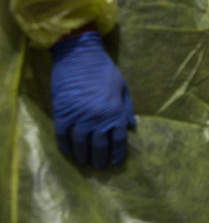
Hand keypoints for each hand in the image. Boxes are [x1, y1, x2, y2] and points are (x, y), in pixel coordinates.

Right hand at [50, 31, 135, 168]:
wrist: (79, 56)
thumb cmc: (104, 70)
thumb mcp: (123, 88)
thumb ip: (127, 109)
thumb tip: (132, 127)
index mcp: (115, 112)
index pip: (118, 141)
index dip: (117, 153)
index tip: (116, 162)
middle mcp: (98, 119)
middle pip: (100, 146)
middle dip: (101, 159)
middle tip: (100, 167)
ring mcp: (79, 117)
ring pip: (81, 145)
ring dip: (84, 156)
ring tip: (85, 162)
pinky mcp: (62, 113)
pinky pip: (63, 136)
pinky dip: (66, 146)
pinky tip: (69, 152)